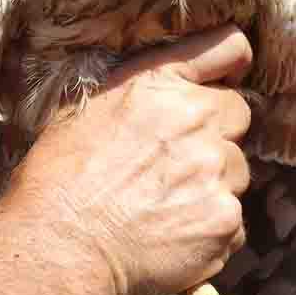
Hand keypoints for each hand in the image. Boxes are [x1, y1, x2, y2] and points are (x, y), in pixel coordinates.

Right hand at [3, 26, 252, 294]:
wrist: (59, 245)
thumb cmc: (58, 178)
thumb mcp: (85, 108)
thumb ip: (140, 92)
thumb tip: (166, 92)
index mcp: (161, 83)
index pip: (228, 49)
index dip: (230, 64)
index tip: (228, 76)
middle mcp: (197, 119)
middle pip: (237, 116)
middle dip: (215, 133)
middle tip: (174, 163)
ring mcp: (217, 171)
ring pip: (236, 173)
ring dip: (212, 185)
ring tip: (163, 207)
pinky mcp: (225, 221)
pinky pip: (233, 222)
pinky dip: (209, 232)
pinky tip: (169, 238)